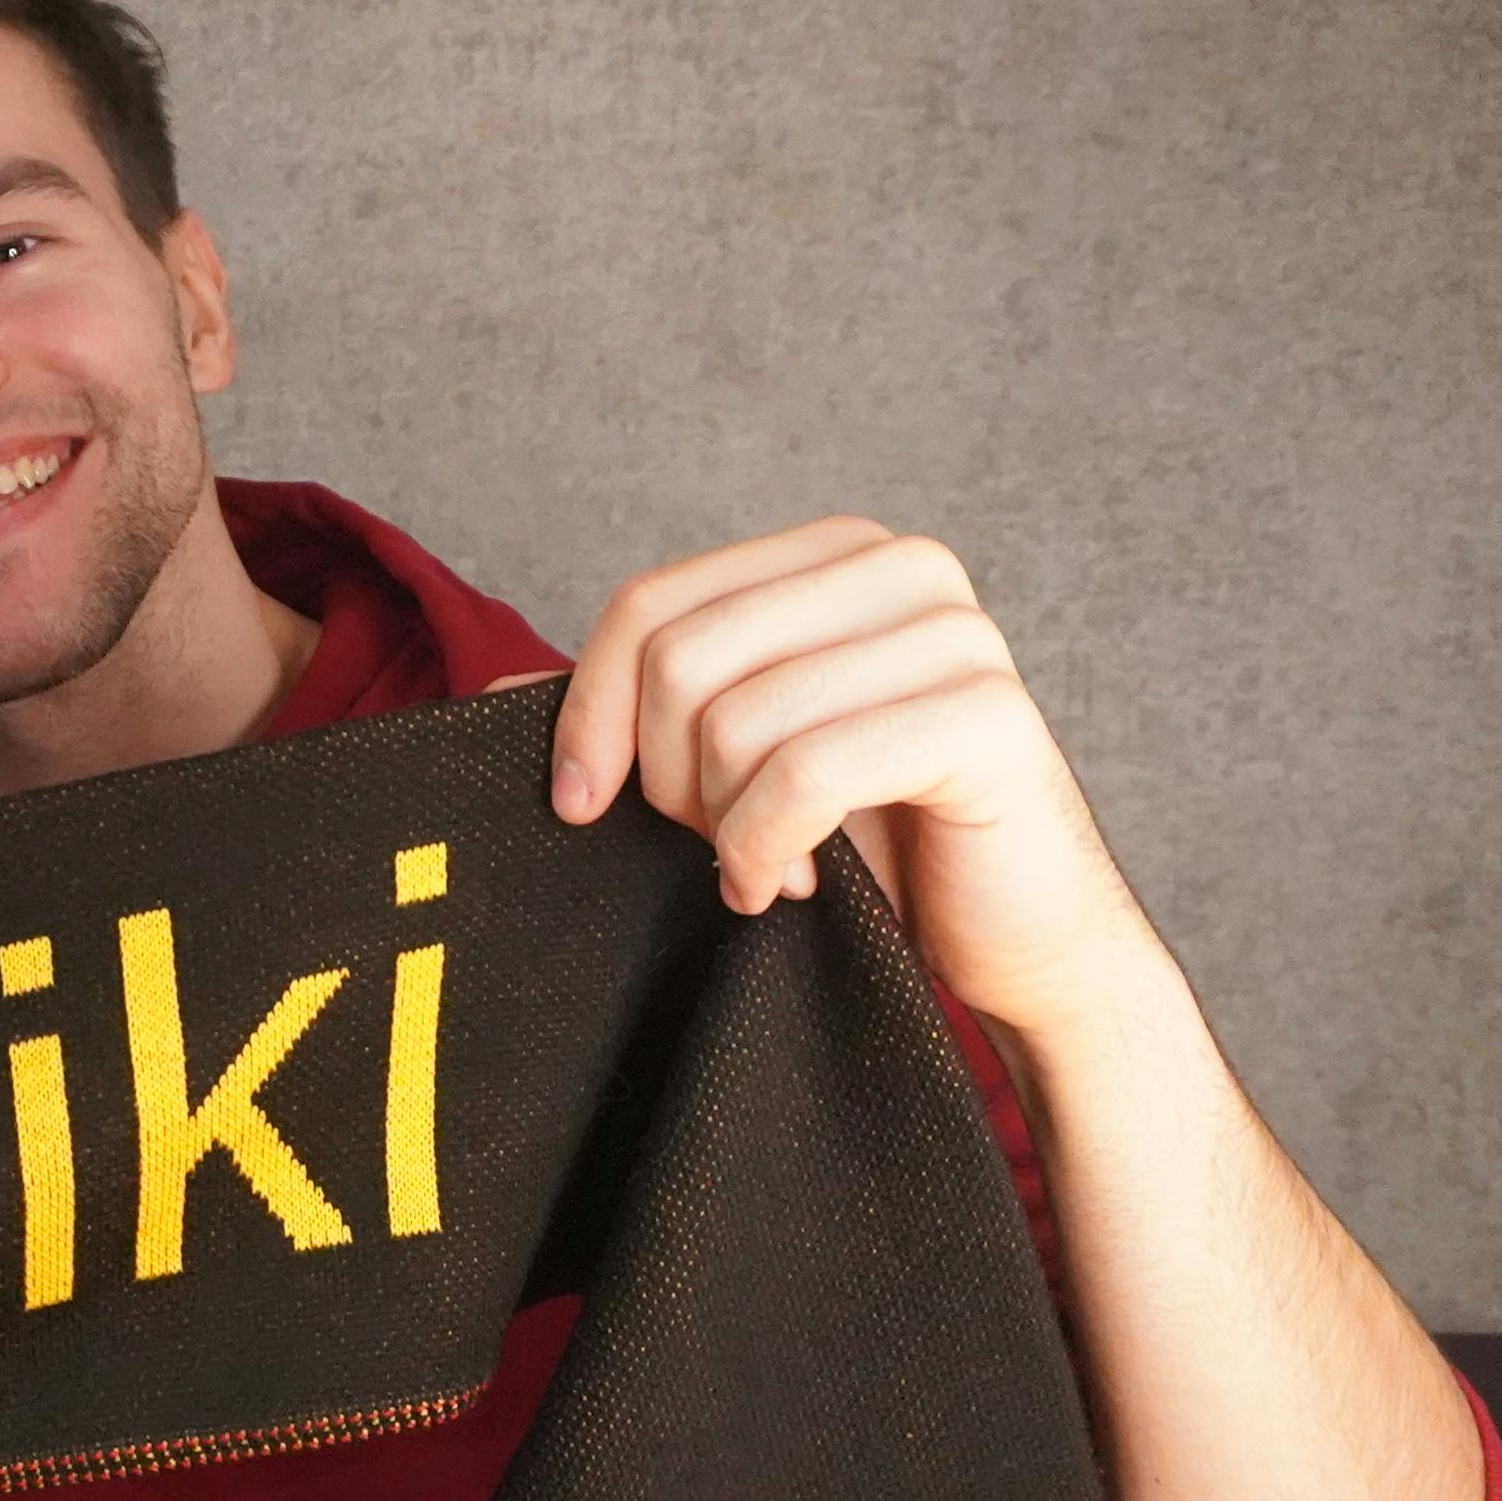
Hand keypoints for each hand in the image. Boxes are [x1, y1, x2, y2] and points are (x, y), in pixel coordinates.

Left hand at [547, 519, 1167, 1042]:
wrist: (1015, 946)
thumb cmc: (869, 850)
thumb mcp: (732, 767)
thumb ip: (633, 714)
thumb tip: (486, 695)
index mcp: (832, 555)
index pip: (650, 604)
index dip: (589, 710)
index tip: (584, 806)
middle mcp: (900, 567)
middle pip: (679, 657)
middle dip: (665, 777)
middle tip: (706, 844)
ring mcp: (953, 633)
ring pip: (735, 718)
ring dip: (722, 825)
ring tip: (761, 867)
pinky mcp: (985, 715)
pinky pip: (804, 774)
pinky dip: (766, 849)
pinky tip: (786, 886)